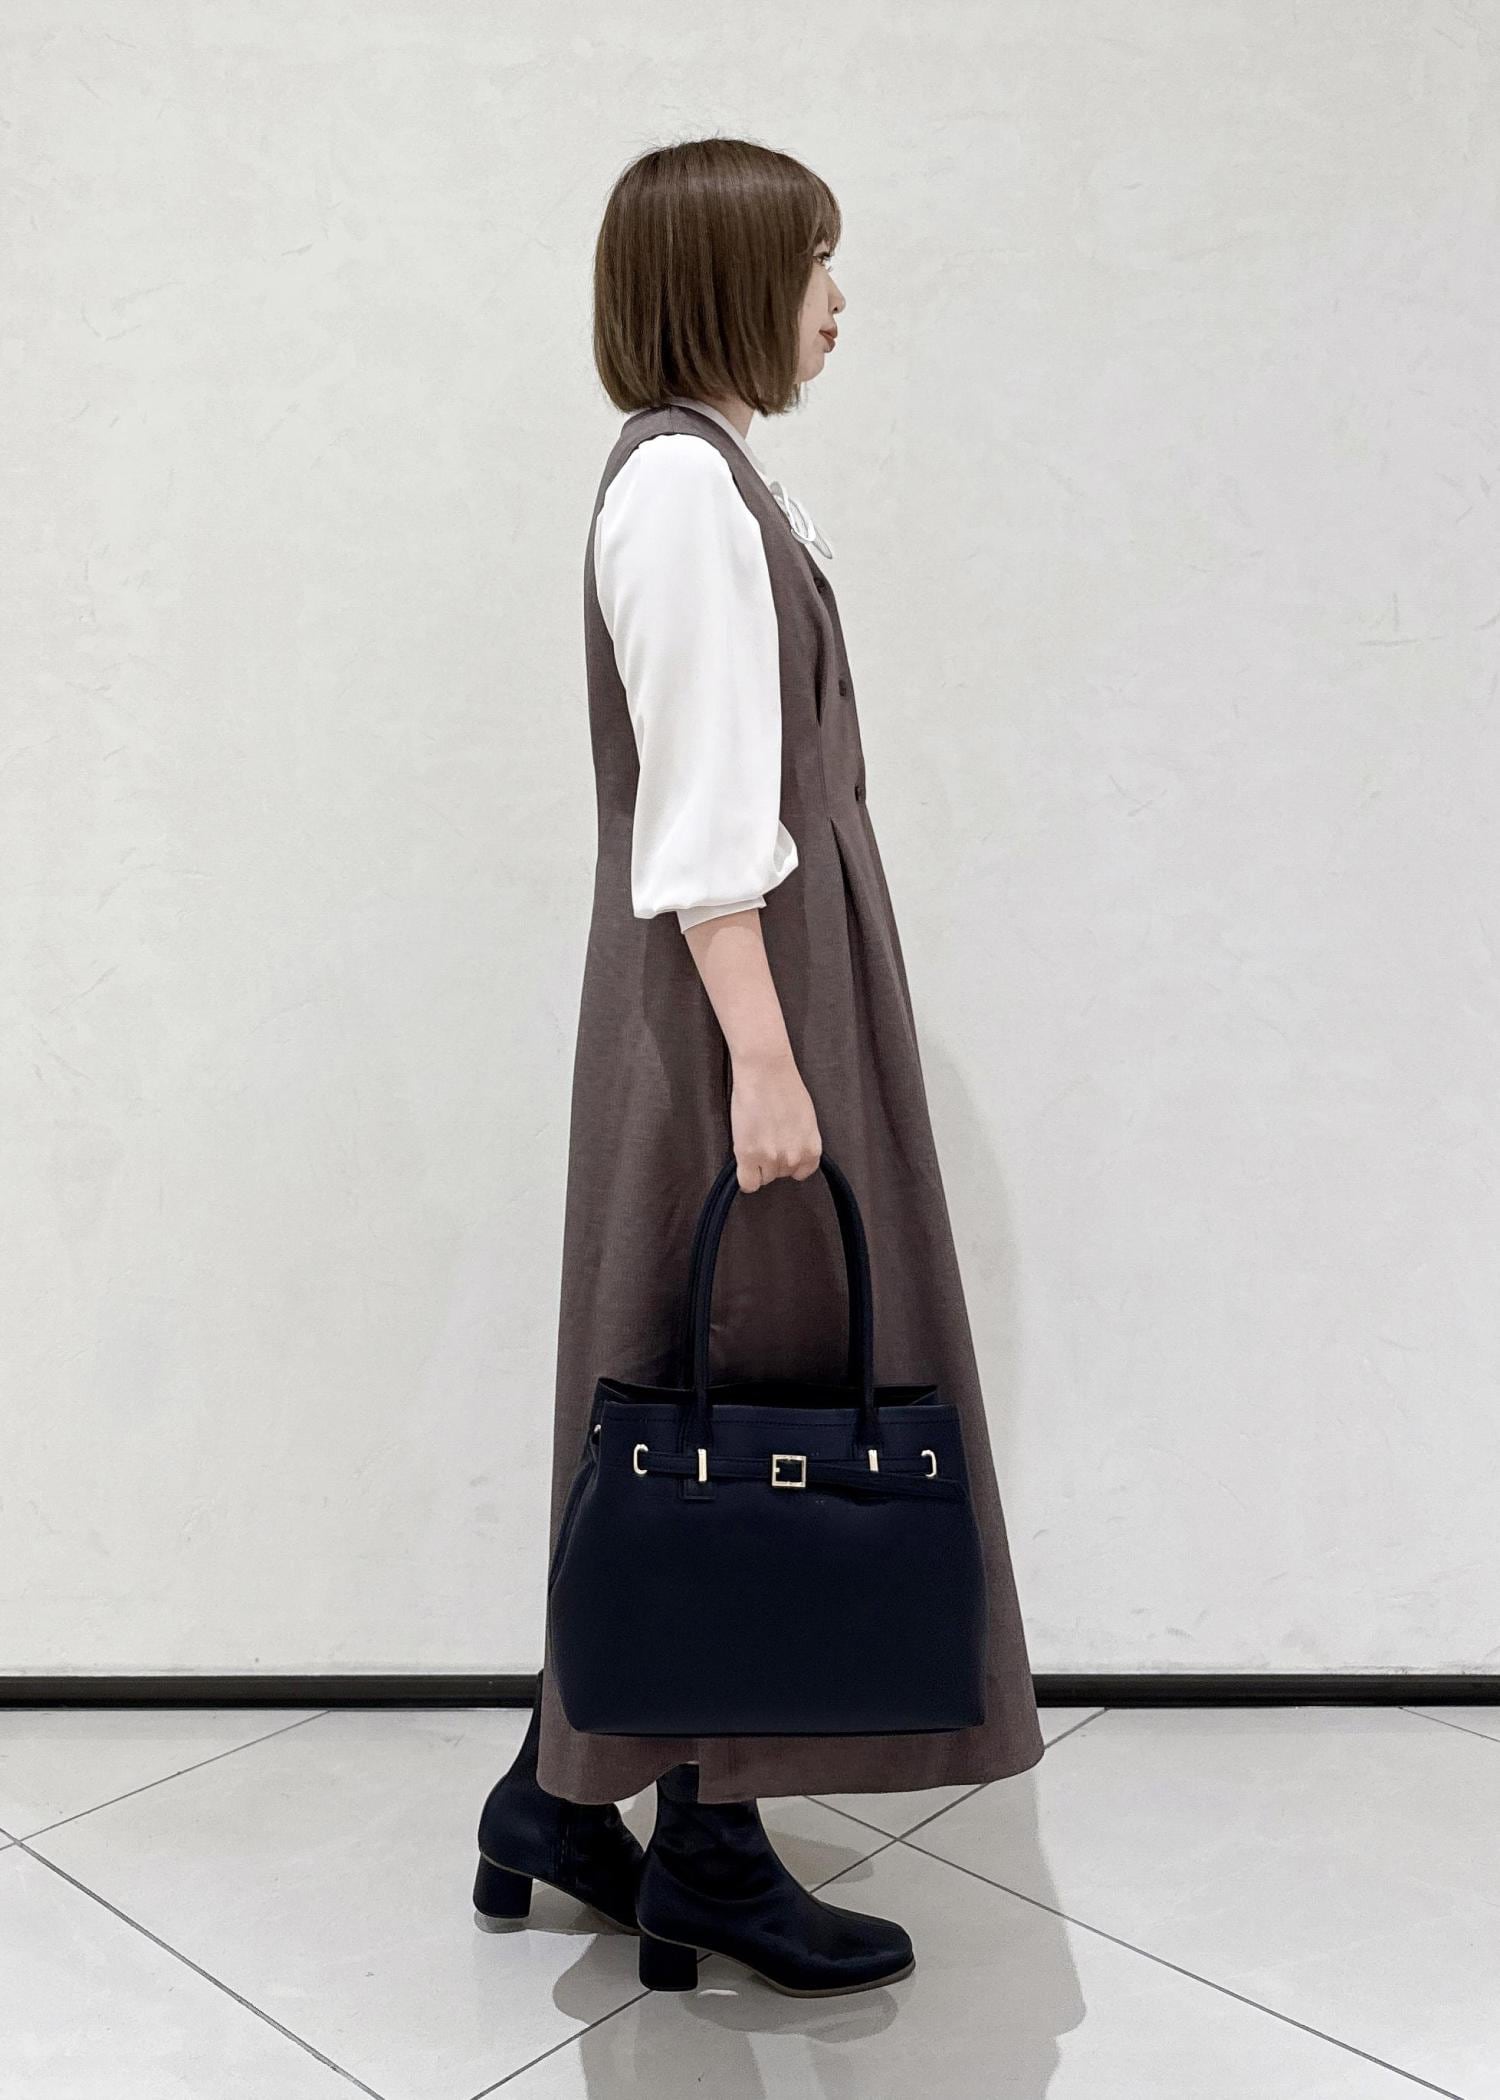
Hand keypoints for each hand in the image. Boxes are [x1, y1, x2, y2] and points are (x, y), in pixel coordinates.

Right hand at [728, 1046, 821, 1191]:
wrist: (766, 1072)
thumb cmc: (785, 1088)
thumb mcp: (806, 1120)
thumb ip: (801, 1142)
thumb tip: (792, 1153)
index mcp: (812, 1149)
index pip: (801, 1173)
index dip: (788, 1162)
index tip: (781, 1150)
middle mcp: (794, 1157)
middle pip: (779, 1175)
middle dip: (771, 1160)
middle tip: (764, 1137)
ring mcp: (771, 1158)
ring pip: (763, 1178)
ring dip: (756, 1164)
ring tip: (754, 1138)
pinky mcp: (749, 1155)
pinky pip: (748, 1184)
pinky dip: (745, 1177)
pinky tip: (744, 1162)